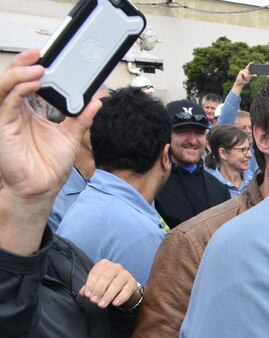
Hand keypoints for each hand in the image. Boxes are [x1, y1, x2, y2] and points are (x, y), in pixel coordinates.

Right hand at [0, 49, 99, 255]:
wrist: (44, 187)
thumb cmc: (51, 166)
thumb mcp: (72, 135)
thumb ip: (82, 117)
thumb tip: (96, 101)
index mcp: (28, 111)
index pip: (25, 81)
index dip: (32, 67)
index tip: (47, 57)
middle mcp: (15, 112)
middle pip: (11, 78)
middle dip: (23, 63)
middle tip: (39, 54)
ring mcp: (8, 118)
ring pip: (4, 86)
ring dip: (19, 73)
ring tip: (38, 68)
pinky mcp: (4, 128)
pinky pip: (7, 103)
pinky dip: (19, 90)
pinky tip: (33, 85)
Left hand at [80, 259, 141, 308]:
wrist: (124, 288)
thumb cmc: (106, 285)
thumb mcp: (96, 285)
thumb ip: (88, 288)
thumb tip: (83, 293)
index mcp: (104, 264)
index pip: (96, 272)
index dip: (91, 284)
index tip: (88, 295)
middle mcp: (116, 267)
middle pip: (106, 277)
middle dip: (99, 290)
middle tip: (94, 301)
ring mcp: (125, 274)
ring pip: (116, 284)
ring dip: (108, 295)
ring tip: (102, 305)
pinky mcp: (133, 283)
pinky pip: (127, 290)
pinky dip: (121, 297)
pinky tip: (115, 303)